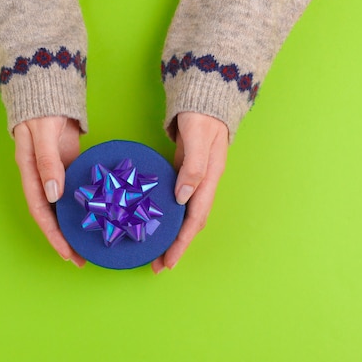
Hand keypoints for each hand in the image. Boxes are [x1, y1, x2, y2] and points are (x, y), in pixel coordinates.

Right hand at [13, 116, 85, 266]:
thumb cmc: (42, 111)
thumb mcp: (42, 135)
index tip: (67, 253)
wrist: (49, 90)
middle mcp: (42, 178)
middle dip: (65, 238)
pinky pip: (76, 191)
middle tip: (82, 258)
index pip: (41, 211)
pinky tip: (98, 216)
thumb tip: (54, 194)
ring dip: (75, 225)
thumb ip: (47, 162)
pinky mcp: (69, 165)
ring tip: (91, 245)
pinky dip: (85, 205)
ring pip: (64, 206)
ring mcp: (56, 173)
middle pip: (52, 215)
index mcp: (31, 173)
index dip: (53, 234)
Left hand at [151, 112, 228, 273]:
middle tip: (156, 265)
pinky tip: (154, 221)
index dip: (182, 242)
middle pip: (190, 223)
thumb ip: (192, 165)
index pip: (196, 218)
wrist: (205, 96)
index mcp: (208, 178)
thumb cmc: (201, 114)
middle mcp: (203, 183)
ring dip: (171, 234)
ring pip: (184, 214)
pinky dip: (167, 215)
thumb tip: (183, 197)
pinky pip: (176, 200)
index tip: (168, 261)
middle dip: (175, 246)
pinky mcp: (184, 171)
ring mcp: (194, 178)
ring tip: (153, 251)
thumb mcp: (197, 136)